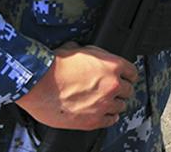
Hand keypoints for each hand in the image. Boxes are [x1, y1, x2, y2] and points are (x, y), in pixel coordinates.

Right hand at [16, 43, 136, 130]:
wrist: (38, 84)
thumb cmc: (54, 66)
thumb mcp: (80, 49)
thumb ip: (95, 55)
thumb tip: (95, 56)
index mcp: (112, 66)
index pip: (132, 72)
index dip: (127, 75)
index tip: (124, 78)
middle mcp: (113, 85)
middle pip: (128, 90)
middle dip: (121, 90)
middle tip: (112, 90)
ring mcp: (104, 104)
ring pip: (121, 106)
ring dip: (114, 103)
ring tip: (105, 102)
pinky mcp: (93, 120)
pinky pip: (111, 120)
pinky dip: (108, 117)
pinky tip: (104, 114)